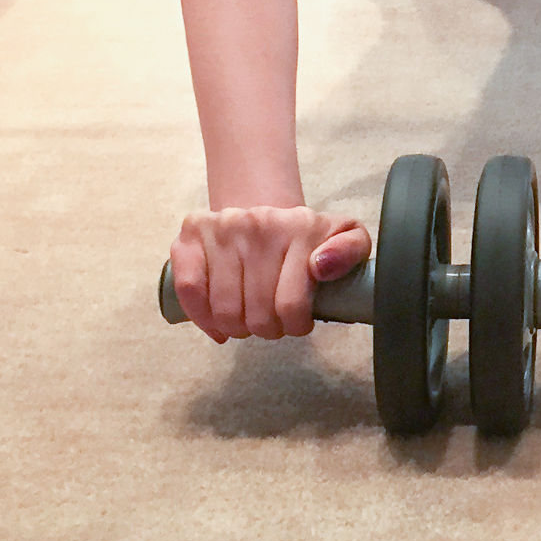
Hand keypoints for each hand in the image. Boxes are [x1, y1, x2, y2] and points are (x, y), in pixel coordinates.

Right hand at [168, 205, 370, 343]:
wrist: (266, 212)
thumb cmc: (307, 240)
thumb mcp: (346, 236)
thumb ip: (352, 249)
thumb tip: (320, 266)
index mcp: (299, 226)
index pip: (290, 305)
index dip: (294, 326)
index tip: (297, 322)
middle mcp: (258, 222)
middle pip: (256, 314)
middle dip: (267, 329)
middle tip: (272, 322)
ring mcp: (222, 227)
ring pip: (224, 309)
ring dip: (237, 328)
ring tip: (249, 320)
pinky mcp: (192, 233)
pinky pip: (188, 288)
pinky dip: (202, 317)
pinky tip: (218, 326)